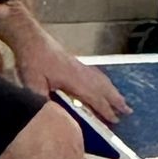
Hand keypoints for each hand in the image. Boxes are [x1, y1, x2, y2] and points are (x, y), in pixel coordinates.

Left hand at [14, 38, 130, 124]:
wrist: (29, 38)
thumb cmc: (31, 61)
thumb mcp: (33, 85)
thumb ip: (44, 101)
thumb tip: (53, 116)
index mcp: (73, 80)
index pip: (94, 98)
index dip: (105, 110)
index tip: (115, 120)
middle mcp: (80, 72)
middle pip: (103, 88)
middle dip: (116, 101)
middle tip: (128, 111)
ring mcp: (79, 66)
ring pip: (101, 80)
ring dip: (113, 91)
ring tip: (122, 100)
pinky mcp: (74, 62)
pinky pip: (95, 74)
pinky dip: (104, 81)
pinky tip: (105, 84)